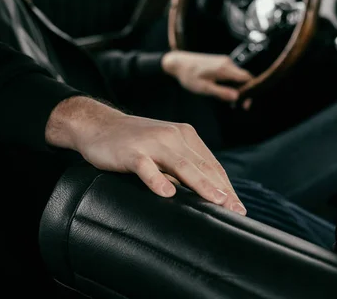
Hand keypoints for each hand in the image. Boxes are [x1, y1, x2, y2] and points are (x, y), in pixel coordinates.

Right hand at [45, 96, 246, 214]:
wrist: (98, 124)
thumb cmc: (134, 142)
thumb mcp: (164, 148)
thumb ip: (184, 164)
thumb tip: (207, 192)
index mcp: (185, 135)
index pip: (211, 164)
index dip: (227, 186)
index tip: (238, 208)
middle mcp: (173, 136)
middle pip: (202, 166)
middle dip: (221, 190)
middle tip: (235, 211)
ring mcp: (152, 143)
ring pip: (181, 165)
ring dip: (200, 184)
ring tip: (216, 201)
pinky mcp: (131, 152)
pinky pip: (145, 167)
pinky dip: (156, 179)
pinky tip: (166, 193)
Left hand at [162, 51, 252, 103]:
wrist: (178, 62)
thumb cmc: (189, 76)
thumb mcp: (204, 88)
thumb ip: (221, 92)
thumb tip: (237, 97)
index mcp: (224, 68)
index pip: (247, 78)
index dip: (251, 91)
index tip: (246, 103)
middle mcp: (227, 62)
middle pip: (244, 77)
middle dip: (244, 91)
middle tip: (238, 105)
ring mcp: (224, 61)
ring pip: (238, 76)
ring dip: (237, 88)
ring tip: (229, 100)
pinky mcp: (220, 62)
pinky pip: (232, 73)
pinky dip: (232, 83)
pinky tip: (223, 91)